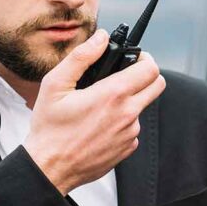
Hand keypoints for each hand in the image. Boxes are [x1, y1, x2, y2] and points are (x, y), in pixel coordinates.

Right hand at [23, 29, 165, 195]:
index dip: (144, 58)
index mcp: (113, 95)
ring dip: (129, 100)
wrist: (50, 167)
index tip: (133, 58)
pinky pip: (133, 127)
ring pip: (142, 107)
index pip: (150, 69)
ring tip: (101, 104)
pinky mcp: (127, 148)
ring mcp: (130, 133)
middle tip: (125, 75)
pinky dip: (122, 121)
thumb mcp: (56, 84)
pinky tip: (99, 124)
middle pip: (157, 85)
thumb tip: (101, 38)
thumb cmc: (50, 127)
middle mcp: (128, 114)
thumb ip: (82, 56)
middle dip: (145, 75)